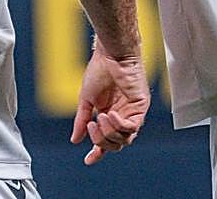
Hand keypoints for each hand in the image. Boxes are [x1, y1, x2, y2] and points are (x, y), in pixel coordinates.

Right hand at [70, 45, 150, 164]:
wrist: (111, 55)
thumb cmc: (99, 70)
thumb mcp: (86, 100)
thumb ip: (82, 121)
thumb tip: (75, 140)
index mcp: (108, 115)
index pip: (106, 141)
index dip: (97, 152)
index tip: (88, 160)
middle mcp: (121, 116)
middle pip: (115, 144)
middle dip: (101, 140)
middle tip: (92, 125)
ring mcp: (132, 112)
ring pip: (125, 139)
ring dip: (109, 132)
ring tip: (101, 117)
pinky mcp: (140, 107)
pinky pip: (133, 126)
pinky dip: (120, 125)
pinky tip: (111, 114)